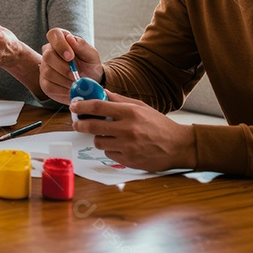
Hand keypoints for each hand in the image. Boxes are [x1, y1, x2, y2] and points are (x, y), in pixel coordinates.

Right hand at [41, 28, 102, 102]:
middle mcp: (49, 51)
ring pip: (48, 72)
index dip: (60, 45)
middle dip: (64, 68)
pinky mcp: (44, 83)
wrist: (89, 83)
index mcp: (61, 40)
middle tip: (76, 75)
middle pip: (48, 56)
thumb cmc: (89, 66)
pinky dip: (63, 90)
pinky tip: (71, 90)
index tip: (70, 56)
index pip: (54, 34)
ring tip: (76, 83)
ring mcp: (44, 67)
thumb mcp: (91, 55)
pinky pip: (49, 86)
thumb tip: (70, 38)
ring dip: (65, 80)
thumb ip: (82, 46)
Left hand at [72, 90, 196, 171]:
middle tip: (77, 123)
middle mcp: (127, 129)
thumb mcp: (141, 107)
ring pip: (98, 142)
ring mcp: (127, 146)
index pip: (98, 107)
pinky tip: (119, 146)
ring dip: (98, 138)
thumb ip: (119, 100)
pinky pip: (109, 154)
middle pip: (92, 126)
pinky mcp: (128, 160)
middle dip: (80, 124)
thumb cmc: (159, 124)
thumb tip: (101, 92)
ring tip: (106, 135)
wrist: (178, 146)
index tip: (74, 106)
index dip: (82, 106)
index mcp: (130, 113)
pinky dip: (110, 149)